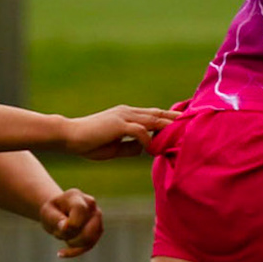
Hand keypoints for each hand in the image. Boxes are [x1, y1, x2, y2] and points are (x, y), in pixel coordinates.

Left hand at [38, 187, 103, 257]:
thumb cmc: (52, 211)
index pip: (80, 210)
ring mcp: (97, 218)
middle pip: (88, 228)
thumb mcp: (47, 212)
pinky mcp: (98, 230)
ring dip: (73, 243)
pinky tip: (61, 253)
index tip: (60, 228)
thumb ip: (55, 218)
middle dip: (70, 236)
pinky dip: (75, 251)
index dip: (71, 224)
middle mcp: (91, 205)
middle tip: (58, 233)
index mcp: (76, 196)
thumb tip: (66, 227)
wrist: (59, 211)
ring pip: (90, 239)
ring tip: (62, 237)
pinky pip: (89, 245)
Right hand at [60, 105, 177, 158]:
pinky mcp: (118, 124)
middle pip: (158, 114)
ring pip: (152, 119)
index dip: (169, 119)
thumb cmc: (89, 143)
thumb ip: (130, 147)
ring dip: (168, 127)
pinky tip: (151, 149)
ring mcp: (123, 116)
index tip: (184, 124)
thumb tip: (145, 149)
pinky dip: (148, 139)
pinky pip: (139, 130)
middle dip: (176, 118)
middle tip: (194, 122)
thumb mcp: (115, 148)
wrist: (68, 136)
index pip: (153, 115)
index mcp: (127, 116)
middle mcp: (127, 112)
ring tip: (183, 133)